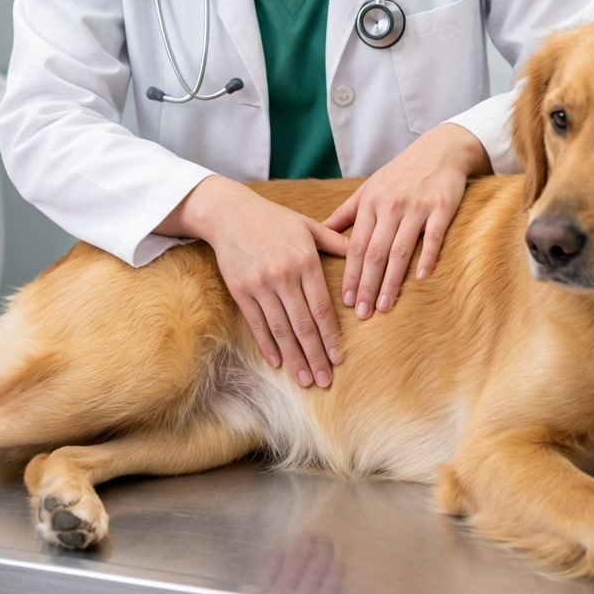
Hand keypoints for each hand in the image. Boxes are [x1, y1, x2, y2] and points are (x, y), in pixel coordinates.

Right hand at [155, 177, 347, 387]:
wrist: (230, 213)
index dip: (331, 335)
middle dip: (315, 355)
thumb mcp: (308, 225)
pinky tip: (277, 363)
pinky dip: (267, 345)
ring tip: (305, 379)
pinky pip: (256, 324)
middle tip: (325, 380)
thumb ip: (336, 242)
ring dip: (294, 357)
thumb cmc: (274, 218)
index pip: (322, 307)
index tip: (339, 358)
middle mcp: (284, 275)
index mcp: (305, 260)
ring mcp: (260, 285)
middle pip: (303, 324)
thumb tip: (363, 252)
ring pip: (280, 329)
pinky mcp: (241, 291)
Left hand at [324, 124, 489, 319]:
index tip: (346, 301)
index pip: (356, 246)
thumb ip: (346, 212)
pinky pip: (433, 237)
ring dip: (392, 281)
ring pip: (401, 250)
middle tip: (362, 314)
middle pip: (375, 253)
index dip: (351, 275)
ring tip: (385, 307)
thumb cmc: (401, 173)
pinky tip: (420, 279)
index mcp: (370, 203)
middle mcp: (390, 205)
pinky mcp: (442, 207)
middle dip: (367, 286)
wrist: (440, 149)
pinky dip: (427, 258)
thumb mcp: (369, 188)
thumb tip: (319, 232)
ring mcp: (417, 207)